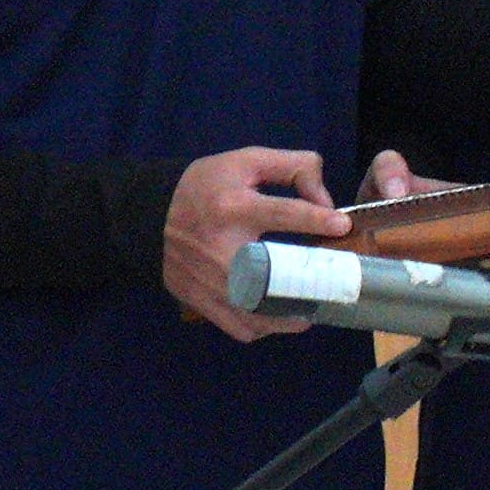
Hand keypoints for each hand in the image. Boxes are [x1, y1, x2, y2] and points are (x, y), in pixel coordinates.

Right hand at [167, 142, 348, 336]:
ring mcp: (212, 280)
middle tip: (336, 284)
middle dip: (312, 282)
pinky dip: (263, 327)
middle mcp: (224, 248)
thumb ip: (293, 168)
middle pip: (276, 275)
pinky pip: (239, 326)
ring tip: (312, 308)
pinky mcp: (201, 300)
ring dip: (292, 315)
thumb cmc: (205, 186)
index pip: (284, 214)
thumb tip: (326, 200)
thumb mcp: (246, 161)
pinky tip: (276, 318)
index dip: (318, 220)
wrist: (147, 216)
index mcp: (235, 208)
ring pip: (261, 311)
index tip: (342, 226)